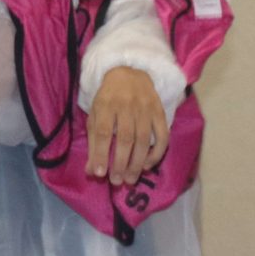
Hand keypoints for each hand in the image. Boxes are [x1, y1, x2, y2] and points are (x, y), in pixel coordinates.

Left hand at [87, 67, 169, 184]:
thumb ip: (93, 143)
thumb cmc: (109, 98)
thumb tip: (92, 171)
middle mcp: (127, 106)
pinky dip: (157, 152)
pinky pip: (162, 135)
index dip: (102, 153)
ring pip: (143, 139)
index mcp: (106, 105)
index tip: (100, 173)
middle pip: (125, 138)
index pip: (104, 132)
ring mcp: (146, 109)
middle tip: (117, 181)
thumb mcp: (95, 115)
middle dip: (121, 162)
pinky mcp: (160, 112)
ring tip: (130, 179)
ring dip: (137, 162)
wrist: (130, 73)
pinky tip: (148, 165)